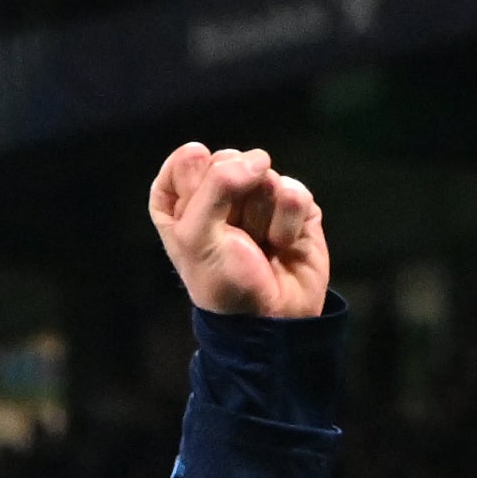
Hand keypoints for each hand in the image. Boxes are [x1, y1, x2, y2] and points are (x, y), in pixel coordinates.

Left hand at [150, 142, 329, 319]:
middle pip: (227, 160)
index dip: (195, 178)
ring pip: (263, 173)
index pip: (185, 162)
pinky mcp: (293, 208)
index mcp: (182, 206)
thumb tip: (259, 158)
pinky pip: (294, 190)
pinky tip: (283, 244)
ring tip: (259, 244)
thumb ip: (215, 186)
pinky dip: (288, 221)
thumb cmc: (224, 284)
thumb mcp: (198, 239)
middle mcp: (219, 197)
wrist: (272, 319)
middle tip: (232, 233)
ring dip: (261, 214)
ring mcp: (259, 199)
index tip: (198, 202)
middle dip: (232, 196)